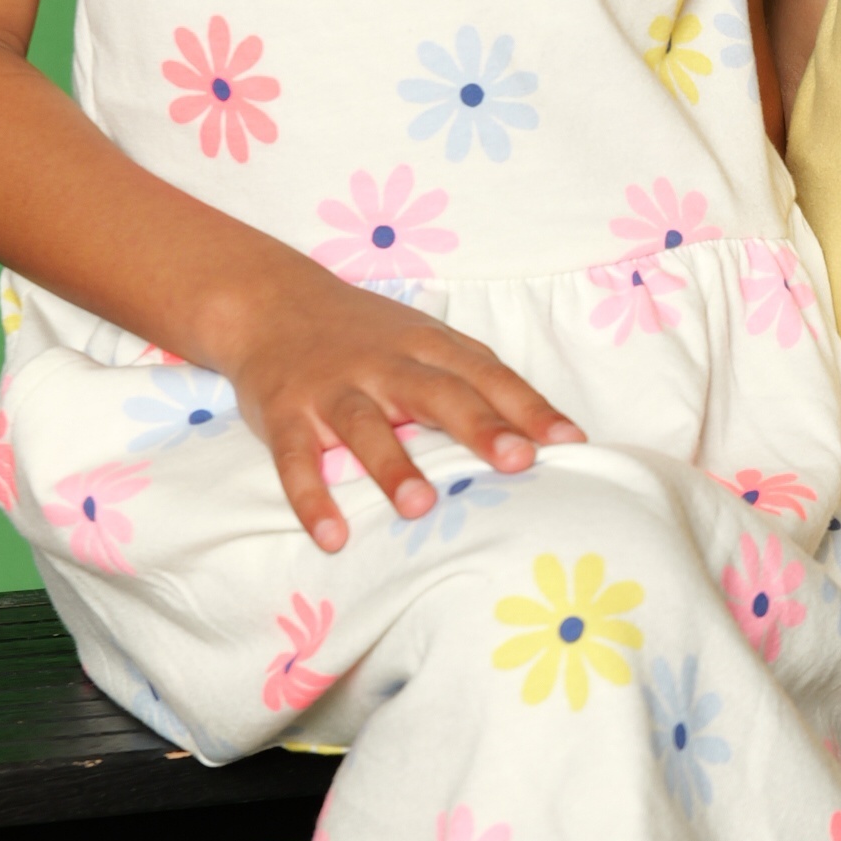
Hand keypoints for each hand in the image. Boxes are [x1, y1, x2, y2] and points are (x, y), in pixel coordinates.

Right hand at [210, 276, 581, 549]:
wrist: (271, 303)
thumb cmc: (367, 335)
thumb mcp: (425, 340)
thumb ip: (477, 379)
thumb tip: (547, 432)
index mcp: (427, 345)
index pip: (486, 375)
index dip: (528, 407)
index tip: (569, 441)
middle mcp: (383, 364)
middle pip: (435, 393)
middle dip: (479, 426)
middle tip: (518, 462)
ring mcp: (331, 389)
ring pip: (364, 425)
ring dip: (392, 465)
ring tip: (420, 507)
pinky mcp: (284, 415)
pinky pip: (296, 460)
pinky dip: (311, 498)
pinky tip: (333, 537)